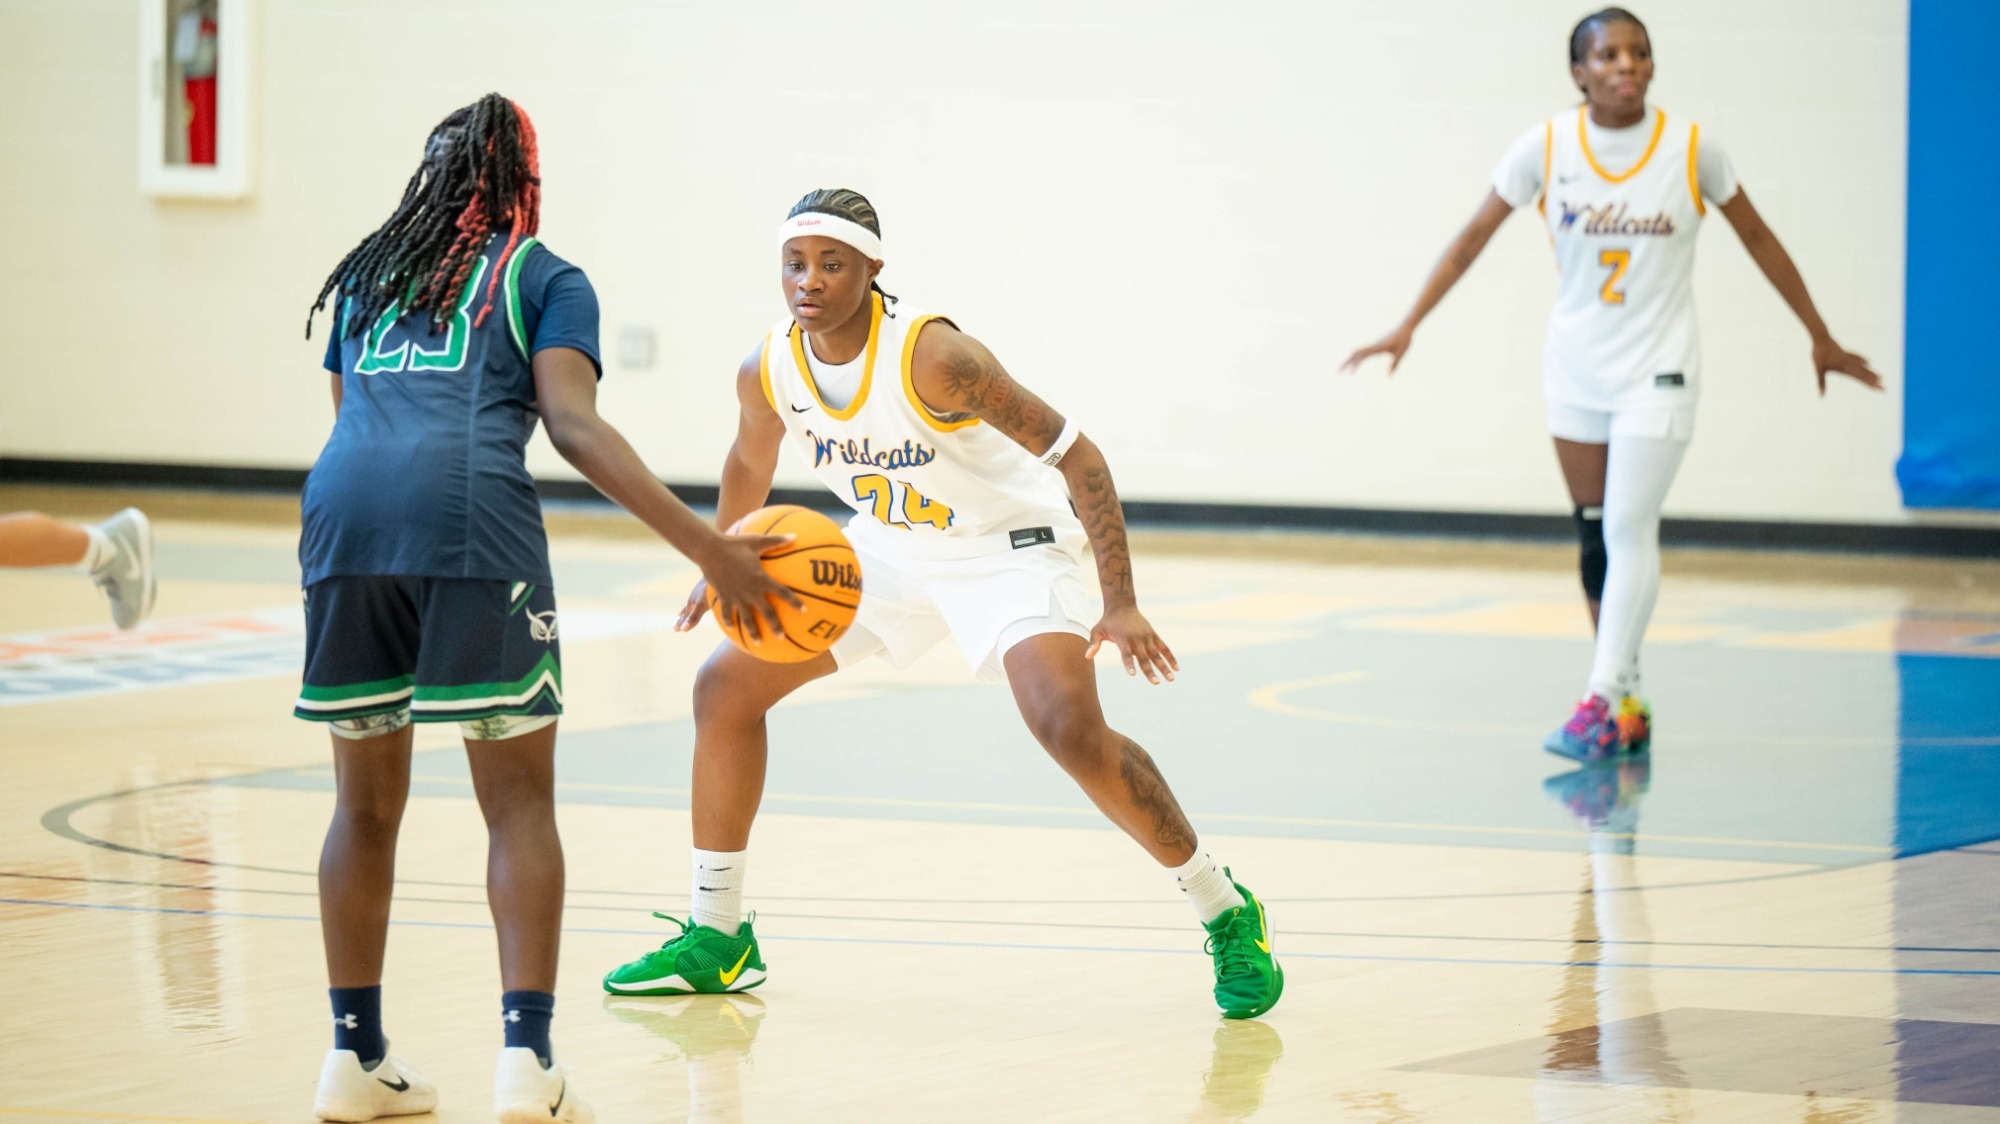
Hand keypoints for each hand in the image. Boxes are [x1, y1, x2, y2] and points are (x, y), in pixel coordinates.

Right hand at [681, 533, 802, 640]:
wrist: (709, 550)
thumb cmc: (734, 544)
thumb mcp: (757, 541)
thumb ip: (777, 541)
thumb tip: (796, 536)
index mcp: (761, 579)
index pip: (783, 593)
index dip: (794, 602)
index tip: (804, 610)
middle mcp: (750, 592)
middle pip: (767, 613)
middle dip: (775, 627)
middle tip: (782, 638)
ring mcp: (736, 597)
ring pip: (746, 619)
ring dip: (753, 632)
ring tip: (759, 643)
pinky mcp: (723, 597)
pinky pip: (727, 613)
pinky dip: (729, 621)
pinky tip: (731, 629)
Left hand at [1085, 605, 1177, 684]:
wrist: (1122, 606)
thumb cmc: (1107, 621)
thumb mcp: (1097, 631)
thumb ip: (1093, 644)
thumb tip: (1086, 656)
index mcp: (1123, 639)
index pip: (1126, 654)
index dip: (1129, 664)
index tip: (1133, 674)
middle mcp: (1137, 639)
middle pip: (1144, 658)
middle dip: (1150, 671)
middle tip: (1156, 683)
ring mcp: (1147, 637)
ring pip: (1157, 654)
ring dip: (1164, 667)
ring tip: (1171, 679)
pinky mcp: (1153, 635)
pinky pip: (1164, 647)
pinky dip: (1170, 657)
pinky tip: (1177, 668)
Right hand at [1340, 324, 1414, 374]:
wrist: (1405, 327)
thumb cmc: (1404, 339)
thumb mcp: (1400, 353)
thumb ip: (1394, 364)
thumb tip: (1388, 377)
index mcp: (1377, 348)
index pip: (1362, 356)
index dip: (1355, 364)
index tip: (1350, 374)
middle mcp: (1372, 346)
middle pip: (1354, 354)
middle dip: (1346, 363)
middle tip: (1337, 372)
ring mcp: (1372, 346)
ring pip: (1357, 352)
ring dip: (1349, 360)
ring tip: (1343, 370)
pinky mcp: (1375, 346)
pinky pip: (1362, 352)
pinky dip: (1355, 358)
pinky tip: (1355, 364)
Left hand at [1811, 337, 1885, 394]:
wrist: (1821, 337)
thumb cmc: (1818, 354)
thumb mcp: (1819, 369)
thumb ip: (1821, 383)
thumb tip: (1821, 397)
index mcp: (1844, 368)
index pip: (1859, 378)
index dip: (1869, 384)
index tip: (1878, 388)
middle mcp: (1849, 363)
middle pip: (1864, 374)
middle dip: (1874, 382)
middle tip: (1884, 388)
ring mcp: (1848, 358)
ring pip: (1862, 367)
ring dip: (1870, 372)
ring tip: (1881, 377)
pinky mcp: (1845, 353)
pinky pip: (1856, 357)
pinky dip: (1862, 360)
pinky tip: (1868, 362)